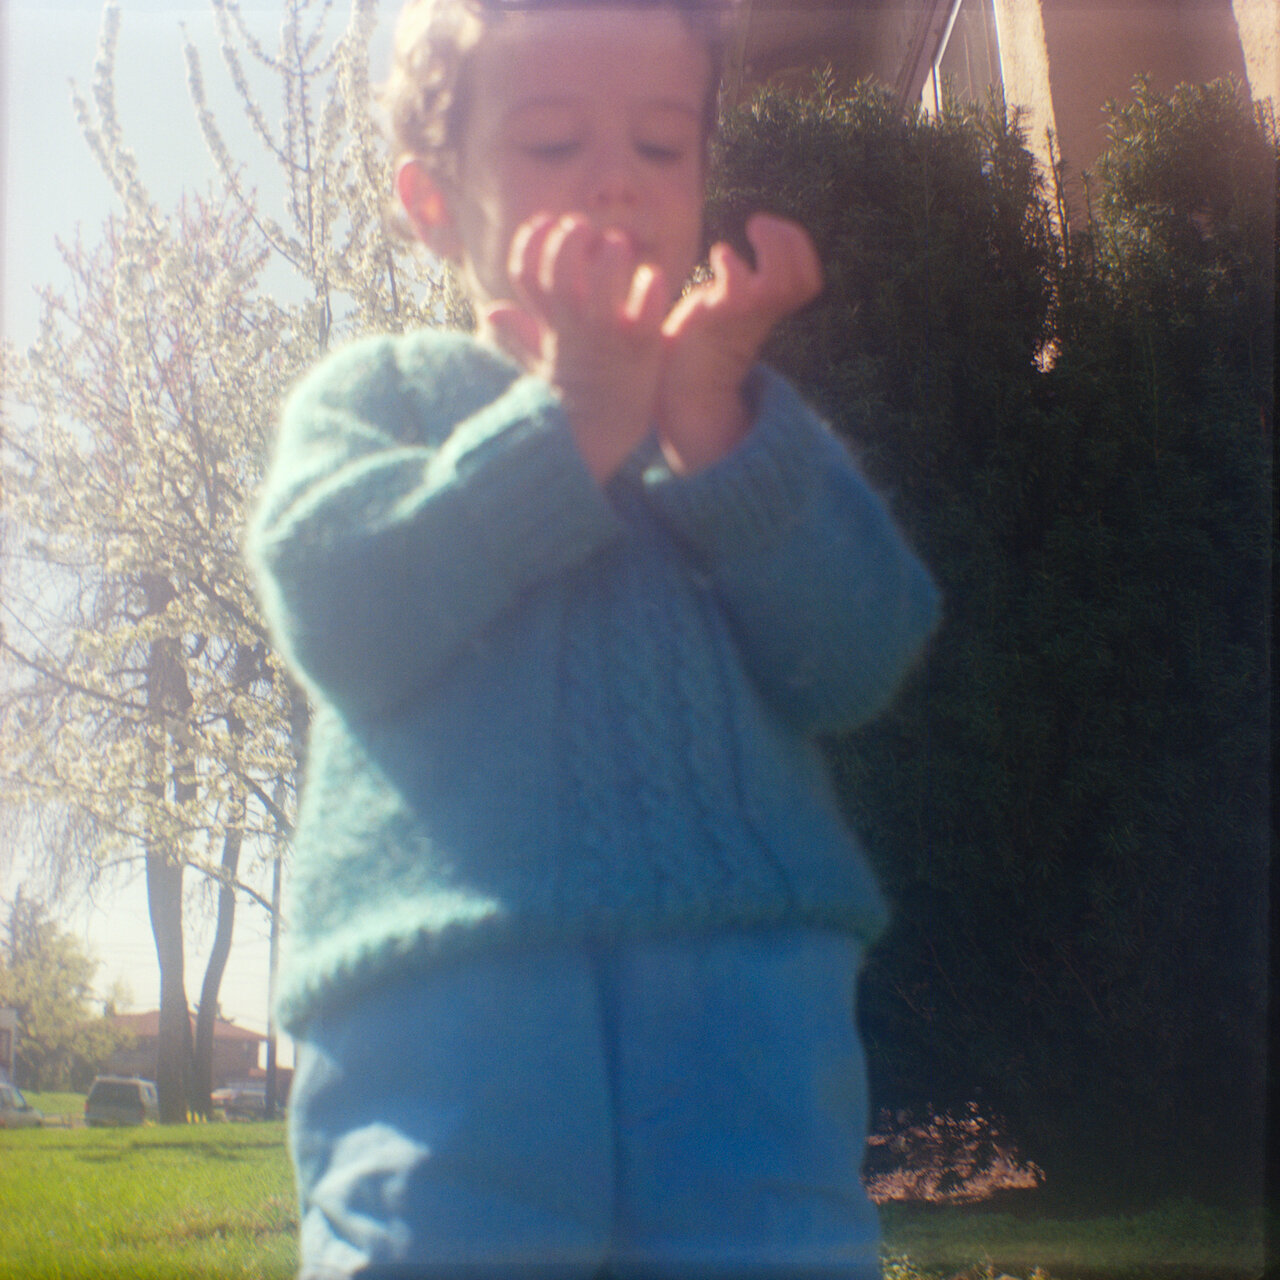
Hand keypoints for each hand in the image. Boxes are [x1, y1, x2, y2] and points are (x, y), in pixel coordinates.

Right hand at [481, 214, 669, 482]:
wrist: (607, 442)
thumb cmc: (579, 400)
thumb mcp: (543, 366)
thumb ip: (521, 337)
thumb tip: (491, 315)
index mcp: (552, 328)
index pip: (526, 276)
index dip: (531, 242)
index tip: (547, 220)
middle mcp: (574, 331)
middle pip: (559, 276)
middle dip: (567, 242)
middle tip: (584, 227)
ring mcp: (606, 341)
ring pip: (599, 288)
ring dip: (608, 258)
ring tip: (619, 245)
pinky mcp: (640, 352)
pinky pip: (644, 315)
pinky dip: (649, 291)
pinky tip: (653, 278)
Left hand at [657, 214, 821, 473]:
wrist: (676, 378)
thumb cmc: (698, 338)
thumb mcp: (729, 306)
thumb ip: (742, 286)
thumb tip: (738, 262)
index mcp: (768, 309)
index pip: (809, 279)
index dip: (800, 249)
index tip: (770, 229)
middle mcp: (761, 312)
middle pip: (805, 280)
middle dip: (792, 240)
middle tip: (759, 224)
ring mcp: (741, 314)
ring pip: (782, 282)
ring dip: (773, 246)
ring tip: (751, 228)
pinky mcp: (716, 314)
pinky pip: (737, 287)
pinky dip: (732, 262)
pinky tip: (719, 255)